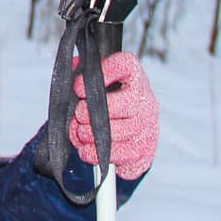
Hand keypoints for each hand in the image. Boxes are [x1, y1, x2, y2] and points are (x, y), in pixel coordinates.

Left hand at [69, 50, 158, 180]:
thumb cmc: (107, 98)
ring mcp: (148, 128)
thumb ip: (82, 70)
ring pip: (122, 133)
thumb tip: (72, 67)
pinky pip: (122, 156)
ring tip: (79, 133)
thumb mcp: (96, 79)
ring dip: (93, 135)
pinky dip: (98, 155)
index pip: (126, 65)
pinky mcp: (144, 152)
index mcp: (135, 76)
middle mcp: (147, 101)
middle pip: (126, 104)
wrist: (129, 128)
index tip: (79, 87)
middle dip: (94, 112)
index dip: (101, 74)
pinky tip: (86, 150)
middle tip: (78, 115)